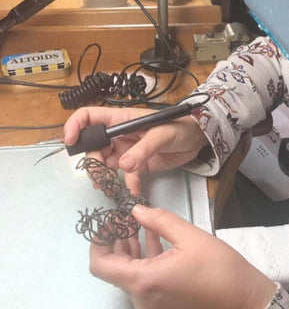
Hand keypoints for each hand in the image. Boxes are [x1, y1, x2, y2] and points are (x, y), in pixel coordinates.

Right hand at [64, 107, 209, 193]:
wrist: (198, 139)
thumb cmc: (180, 127)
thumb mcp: (161, 134)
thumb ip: (143, 150)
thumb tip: (123, 166)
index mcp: (123, 119)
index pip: (90, 116)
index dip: (76, 126)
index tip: (71, 143)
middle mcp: (121, 134)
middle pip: (94, 145)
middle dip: (92, 160)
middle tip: (97, 175)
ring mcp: (129, 150)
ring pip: (106, 162)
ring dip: (104, 175)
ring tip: (107, 186)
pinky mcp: (139, 164)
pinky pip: (126, 176)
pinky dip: (126, 184)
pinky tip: (132, 192)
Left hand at [90, 205, 276, 308]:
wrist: (242, 298)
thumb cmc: (217, 266)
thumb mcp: (188, 235)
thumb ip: (158, 219)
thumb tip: (135, 210)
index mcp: (143, 281)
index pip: (101, 266)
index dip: (98, 242)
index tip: (108, 221)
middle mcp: (140, 298)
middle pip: (114, 269)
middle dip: (115, 241)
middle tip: (122, 216)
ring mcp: (150, 304)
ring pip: (129, 273)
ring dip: (130, 248)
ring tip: (135, 222)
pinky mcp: (161, 304)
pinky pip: (143, 279)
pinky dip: (144, 258)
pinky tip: (152, 235)